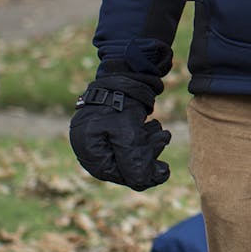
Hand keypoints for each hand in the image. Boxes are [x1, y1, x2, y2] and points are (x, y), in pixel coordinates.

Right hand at [69, 75, 170, 190]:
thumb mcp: (128, 134)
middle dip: (146, 155)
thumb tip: (143, 183)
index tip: (162, 170)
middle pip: (121, 163)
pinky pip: (128, 138)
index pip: (114, 173)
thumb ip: (134, 162)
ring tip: (161, 132)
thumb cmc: (122, 101)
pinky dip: (142, 136)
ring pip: (127, 150)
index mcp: (87, 148)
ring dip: (148, 145)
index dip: (139, 173)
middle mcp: (88, 143)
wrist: (125, 68)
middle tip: (164, 141)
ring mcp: (98, 132)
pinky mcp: (110, 123)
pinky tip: (154, 126)